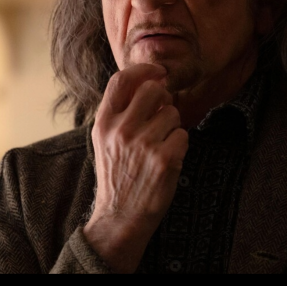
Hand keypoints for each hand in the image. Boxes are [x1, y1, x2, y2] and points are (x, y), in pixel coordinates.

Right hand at [83, 63, 188, 272]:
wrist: (119, 216)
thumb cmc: (117, 175)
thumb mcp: (105, 140)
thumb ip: (121, 112)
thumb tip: (151, 82)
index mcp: (103, 123)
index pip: (121, 80)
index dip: (143, 69)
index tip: (157, 71)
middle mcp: (121, 130)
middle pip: (153, 90)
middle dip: (164, 99)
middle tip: (162, 115)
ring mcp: (143, 144)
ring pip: (172, 113)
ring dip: (172, 127)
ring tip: (159, 146)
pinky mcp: (164, 159)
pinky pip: (183, 135)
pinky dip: (179, 146)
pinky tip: (166, 159)